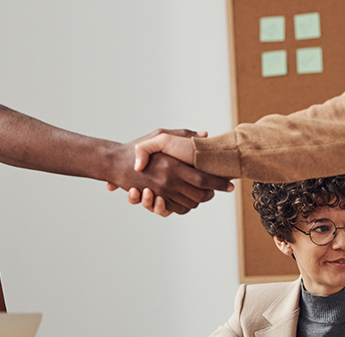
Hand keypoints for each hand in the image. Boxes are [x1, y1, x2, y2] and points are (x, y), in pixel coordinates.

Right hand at [105, 129, 230, 215]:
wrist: (115, 162)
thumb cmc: (136, 147)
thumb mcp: (160, 135)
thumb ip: (183, 134)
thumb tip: (205, 135)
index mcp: (172, 166)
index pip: (203, 179)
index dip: (218, 184)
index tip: (229, 185)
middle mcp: (168, 182)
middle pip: (199, 195)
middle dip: (211, 194)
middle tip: (216, 190)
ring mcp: (161, 193)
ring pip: (189, 204)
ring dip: (199, 201)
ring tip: (204, 193)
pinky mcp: (154, 200)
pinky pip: (175, 209)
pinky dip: (184, 206)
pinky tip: (188, 199)